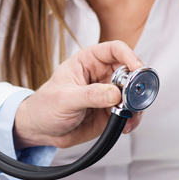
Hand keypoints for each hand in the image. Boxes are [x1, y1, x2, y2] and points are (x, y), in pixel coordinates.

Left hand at [13, 40, 143, 148]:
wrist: (41, 129)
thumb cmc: (45, 106)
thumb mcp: (64, 99)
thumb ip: (90, 96)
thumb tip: (114, 94)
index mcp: (88, 61)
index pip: (114, 50)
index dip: (129, 56)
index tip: (137, 68)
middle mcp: (101, 75)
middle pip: (129, 72)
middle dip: (136, 85)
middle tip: (134, 99)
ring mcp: (108, 94)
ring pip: (133, 94)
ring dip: (136, 105)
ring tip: (128, 117)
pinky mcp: (111, 111)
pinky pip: (129, 112)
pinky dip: (132, 119)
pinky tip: (125, 126)